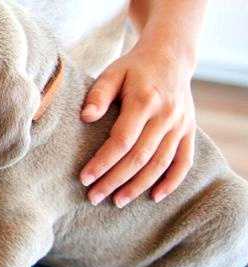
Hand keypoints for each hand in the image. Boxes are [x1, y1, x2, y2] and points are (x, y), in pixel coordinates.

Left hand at [79, 40, 197, 206]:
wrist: (171, 56)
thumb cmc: (133, 68)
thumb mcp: (112, 73)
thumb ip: (98, 94)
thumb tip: (85, 117)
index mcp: (145, 101)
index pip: (122, 140)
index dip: (103, 162)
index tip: (85, 178)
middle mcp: (166, 115)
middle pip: (140, 157)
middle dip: (115, 180)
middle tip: (94, 197)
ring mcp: (181, 124)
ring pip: (161, 163)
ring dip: (139, 186)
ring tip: (117, 201)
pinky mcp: (189, 131)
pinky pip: (184, 161)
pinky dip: (172, 181)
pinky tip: (155, 197)